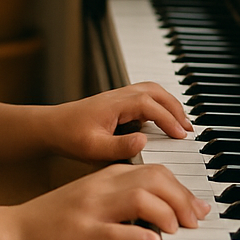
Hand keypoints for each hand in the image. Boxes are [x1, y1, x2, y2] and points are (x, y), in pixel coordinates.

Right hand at [9, 163, 209, 239]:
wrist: (16, 229)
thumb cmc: (54, 218)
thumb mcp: (90, 199)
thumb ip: (120, 198)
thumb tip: (158, 210)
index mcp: (104, 177)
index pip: (152, 170)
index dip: (181, 188)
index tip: (197, 207)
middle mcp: (100, 187)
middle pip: (151, 178)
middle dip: (181, 198)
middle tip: (195, 220)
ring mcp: (90, 209)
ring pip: (138, 198)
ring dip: (165, 213)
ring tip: (177, 229)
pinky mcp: (82, 234)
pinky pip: (115, 232)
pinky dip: (138, 236)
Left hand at [43, 82, 192, 162]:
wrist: (51, 127)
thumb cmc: (69, 137)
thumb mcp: (93, 148)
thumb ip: (119, 146)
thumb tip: (144, 140)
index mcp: (114, 104)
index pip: (149, 105)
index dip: (168, 119)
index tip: (182, 135)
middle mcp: (118, 96)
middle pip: (154, 91)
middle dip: (175, 108)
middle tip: (189, 130)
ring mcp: (117, 97)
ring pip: (150, 90)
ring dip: (169, 104)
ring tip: (181, 125)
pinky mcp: (116, 103)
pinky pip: (144, 96)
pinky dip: (159, 105)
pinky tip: (162, 123)